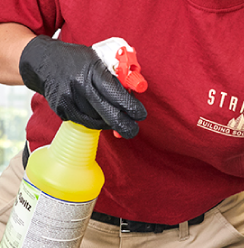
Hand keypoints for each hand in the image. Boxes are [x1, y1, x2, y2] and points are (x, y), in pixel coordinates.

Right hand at [19, 36, 146, 137]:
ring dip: (108, 122)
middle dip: (126, 126)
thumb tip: (133, 98)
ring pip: (98, 122)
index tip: (141, 114)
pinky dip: (94, 121)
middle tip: (133, 129)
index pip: (117, 95)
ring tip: (110, 114)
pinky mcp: (62, 109)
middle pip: (110, 115)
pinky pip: (85, 122)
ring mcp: (70, 99)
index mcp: (92, 70)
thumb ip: (114, 78)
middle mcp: (80, 86)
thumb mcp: (96, 60)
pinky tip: (95, 112)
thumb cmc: (75, 60)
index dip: (132, 108)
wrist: (42, 61)